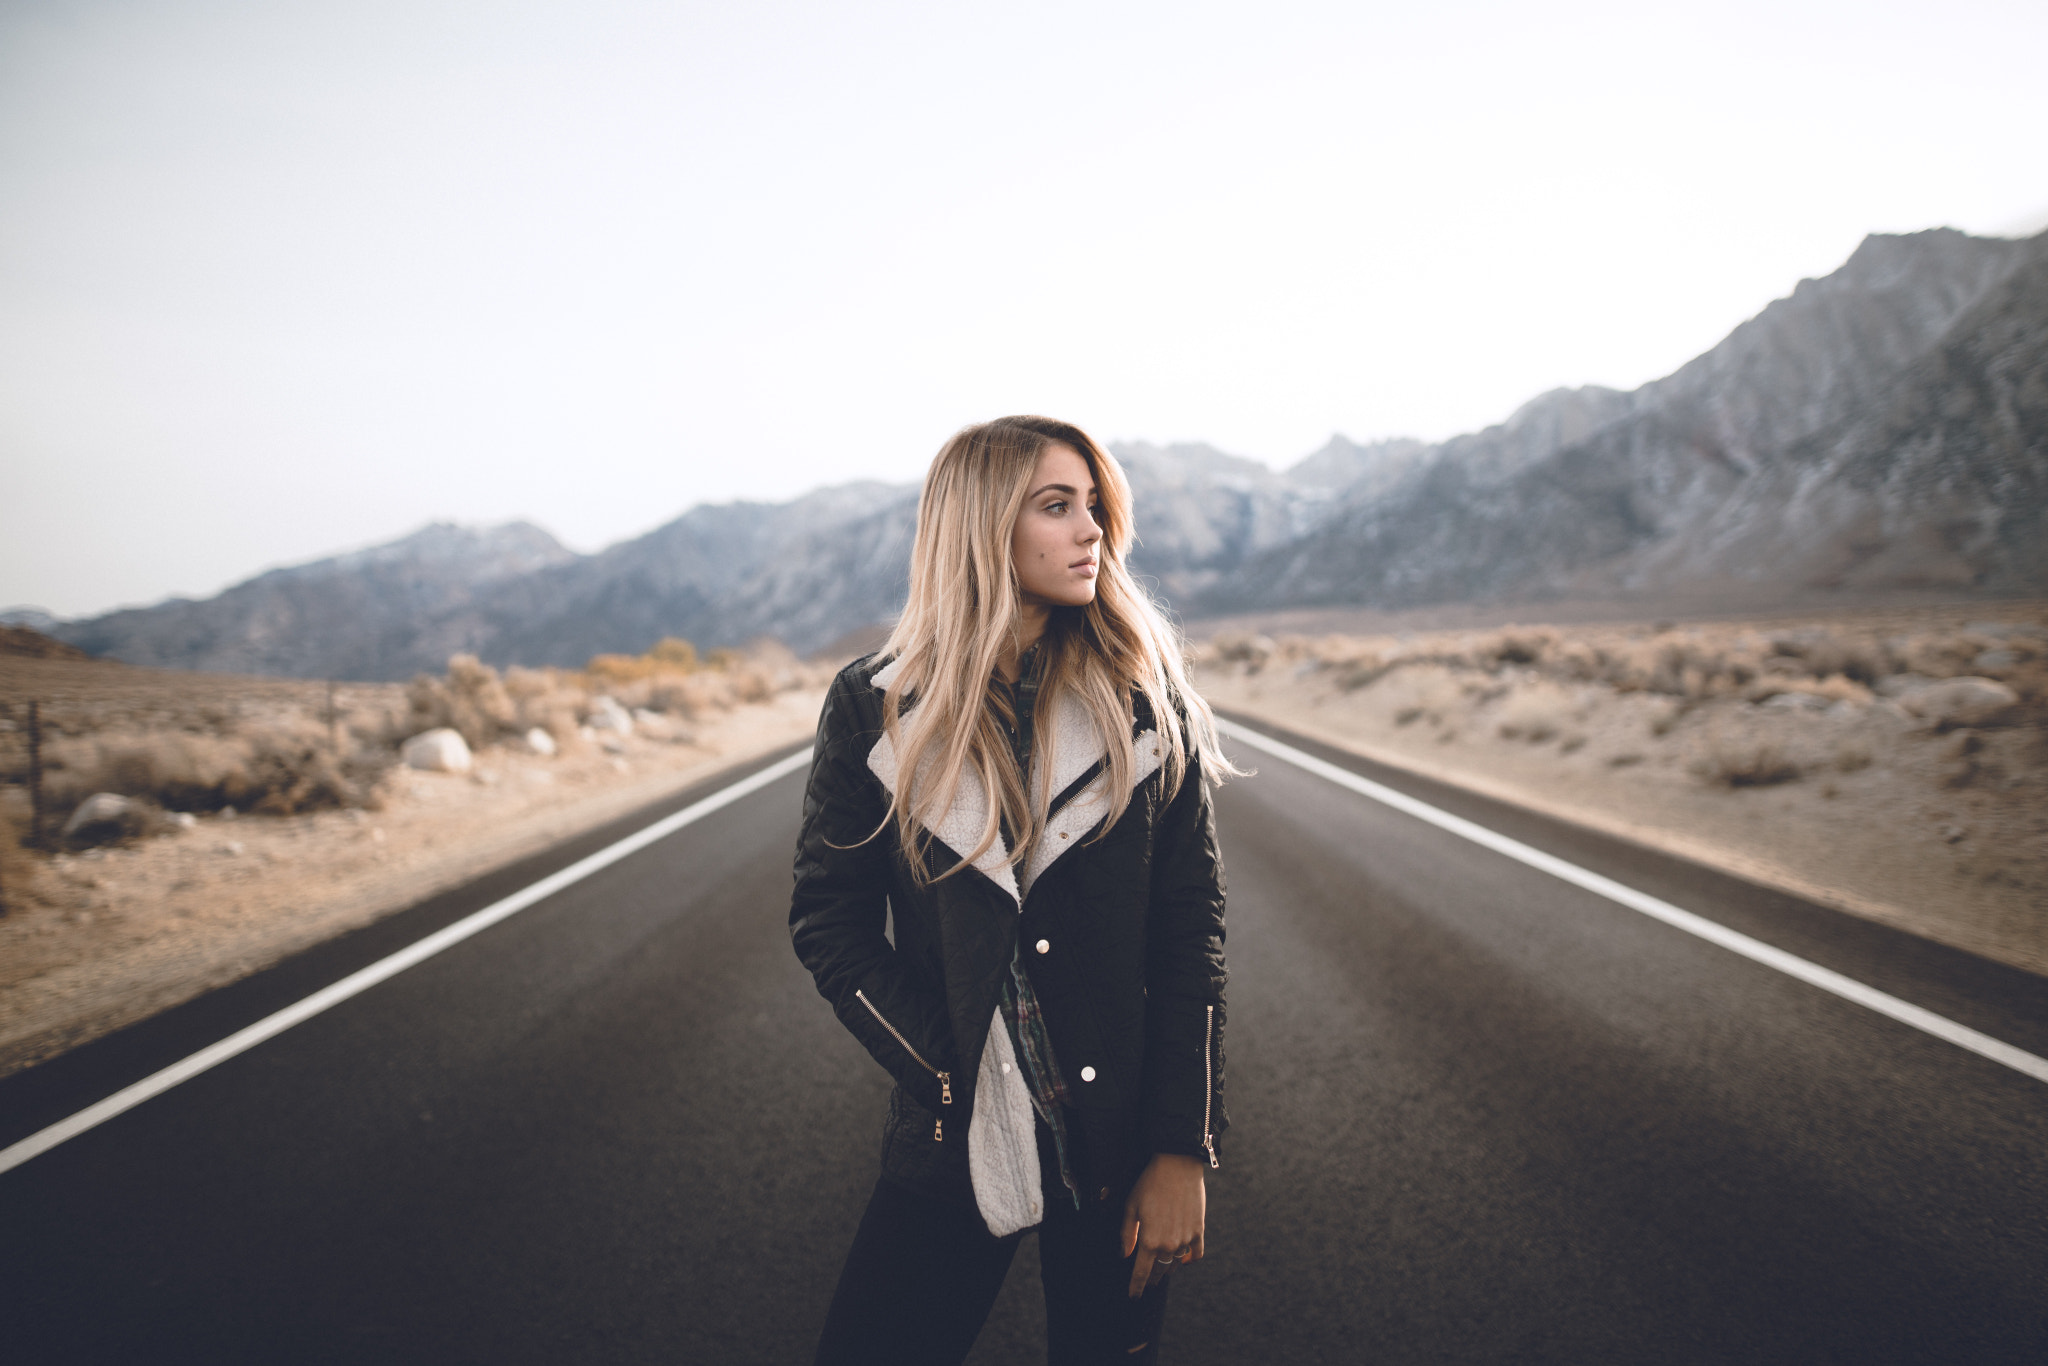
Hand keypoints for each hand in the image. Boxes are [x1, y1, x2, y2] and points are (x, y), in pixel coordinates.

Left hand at [1120, 1153, 1205, 1297]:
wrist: (1177, 1165)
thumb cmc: (1149, 1183)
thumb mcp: (1131, 1207)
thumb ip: (1126, 1234)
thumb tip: (1125, 1255)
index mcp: (1149, 1241)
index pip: (1141, 1273)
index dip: (1136, 1287)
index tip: (1133, 1296)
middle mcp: (1168, 1245)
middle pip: (1159, 1271)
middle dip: (1151, 1278)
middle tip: (1146, 1281)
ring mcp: (1185, 1239)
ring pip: (1176, 1264)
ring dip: (1167, 1267)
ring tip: (1161, 1267)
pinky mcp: (1199, 1231)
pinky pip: (1195, 1254)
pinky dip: (1189, 1260)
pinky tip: (1183, 1260)